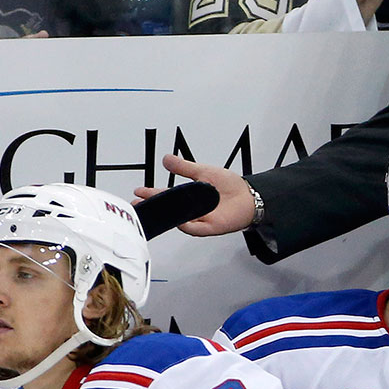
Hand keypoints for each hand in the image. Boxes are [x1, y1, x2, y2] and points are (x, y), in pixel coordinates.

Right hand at [132, 154, 255, 235]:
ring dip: (167, 215)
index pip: (165, 195)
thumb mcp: (204, 172)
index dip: (151, 193)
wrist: (250, 196)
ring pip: (178, 220)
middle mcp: (191, 209)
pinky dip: (188, 225)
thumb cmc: (231, 186)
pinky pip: (195, 229)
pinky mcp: (209, 227)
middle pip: (168, 209)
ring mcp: (199, 219)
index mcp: (188, 196)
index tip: (139, 191)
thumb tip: (167, 159)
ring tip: (156, 208)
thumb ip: (184, 167)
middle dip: (153, 207)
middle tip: (140, 204)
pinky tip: (180, 220)